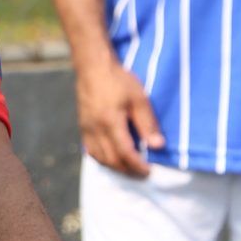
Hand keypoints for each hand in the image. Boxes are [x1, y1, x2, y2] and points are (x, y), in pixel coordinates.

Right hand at [75, 51, 164, 177]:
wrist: (92, 66)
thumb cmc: (118, 80)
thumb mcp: (139, 98)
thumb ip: (147, 123)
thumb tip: (157, 145)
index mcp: (110, 122)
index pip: (125, 153)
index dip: (137, 165)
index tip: (149, 171)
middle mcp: (96, 129)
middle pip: (111, 159)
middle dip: (127, 170)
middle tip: (142, 173)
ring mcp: (87, 128)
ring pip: (99, 157)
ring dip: (115, 167)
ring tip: (129, 168)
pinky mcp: (82, 126)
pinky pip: (91, 150)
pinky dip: (102, 159)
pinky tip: (112, 157)